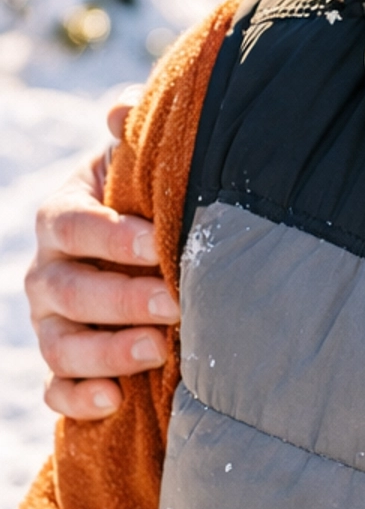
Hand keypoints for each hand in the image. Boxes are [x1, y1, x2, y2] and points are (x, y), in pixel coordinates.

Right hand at [26, 102, 178, 420]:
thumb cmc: (149, 200)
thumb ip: (135, 135)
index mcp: (63, 215)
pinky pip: (57, 390)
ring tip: (156, 350)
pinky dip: (79, 398)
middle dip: (120, 298)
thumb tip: (122, 108)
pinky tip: (114, 400)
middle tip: (173, 302)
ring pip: (60, 344)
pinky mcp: (66, 367)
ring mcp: (51, 323)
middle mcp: (48, 271)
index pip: (72, 224)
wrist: (151, 253)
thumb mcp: (141, 164)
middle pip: (68, 290)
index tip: (154, 242)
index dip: (109, 235)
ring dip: (106, 351)